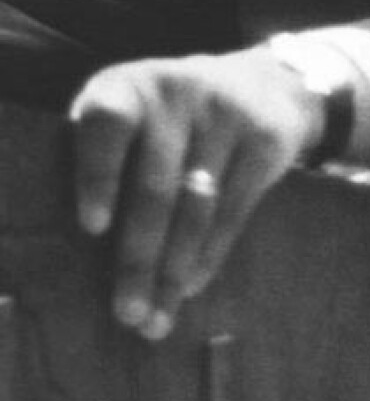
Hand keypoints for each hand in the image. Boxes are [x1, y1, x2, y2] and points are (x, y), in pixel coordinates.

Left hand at [69, 46, 324, 340]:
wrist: (262, 82)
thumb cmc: (170, 117)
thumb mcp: (134, 114)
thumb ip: (104, 157)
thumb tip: (73, 248)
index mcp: (130, 86)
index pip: (108, 122)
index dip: (98, 173)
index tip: (93, 228)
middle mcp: (176, 92)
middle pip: (155, 185)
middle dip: (138, 257)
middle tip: (126, 313)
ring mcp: (225, 113)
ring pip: (195, 208)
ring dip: (173, 270)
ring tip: (155, 318)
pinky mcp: (264, 139)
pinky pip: (233, 210)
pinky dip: (209, 256)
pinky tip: (190, 287)